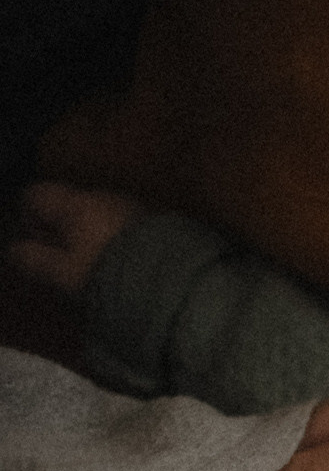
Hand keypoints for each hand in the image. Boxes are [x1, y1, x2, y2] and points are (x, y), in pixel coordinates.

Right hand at [6, 181, 141, 297]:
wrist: (171, 275)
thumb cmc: (108, 272)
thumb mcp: (65, 272)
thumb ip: (35, 259)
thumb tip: (14, 250)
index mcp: (74, 203)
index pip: (36, 195)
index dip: (28, 217)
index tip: (38, 244)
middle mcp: (102, 196)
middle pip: (68, 203)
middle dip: (61, 228)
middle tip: (65, 259)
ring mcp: (130, 204)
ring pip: (97, 213)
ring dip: (90, 233)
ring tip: (96, 264)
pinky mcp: (154, 219)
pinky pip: (122, 222)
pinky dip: (114, 237)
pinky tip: (122, 261)